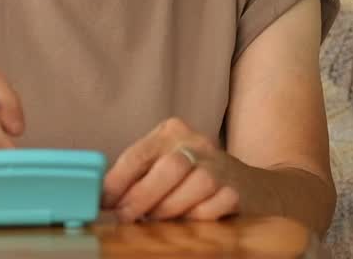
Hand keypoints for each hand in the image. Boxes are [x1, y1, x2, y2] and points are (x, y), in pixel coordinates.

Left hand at [103, 118, 240, 222]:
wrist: (249, 186)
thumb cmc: (190, 177)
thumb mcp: (161, 166)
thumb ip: (136, 177)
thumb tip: (103, 197)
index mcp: (171, 133)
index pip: (138, 154)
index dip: (117, 181)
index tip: (103, 202)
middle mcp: (197, 143)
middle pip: (169, 167)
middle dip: (143, 197)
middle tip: (126, 217)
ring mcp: (220, 165)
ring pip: (196, 185)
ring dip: (171, 208)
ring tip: (159, 218)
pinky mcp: (237, 190)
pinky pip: (215, 206)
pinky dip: (197, 217)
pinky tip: (188, 219)